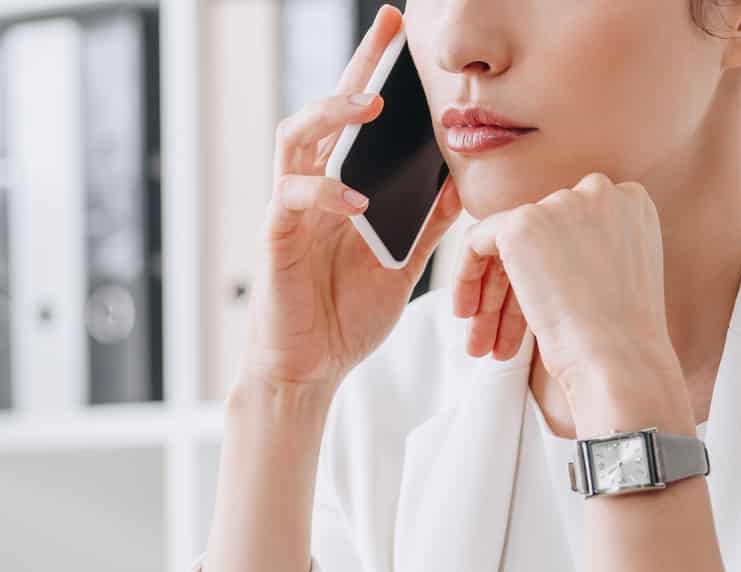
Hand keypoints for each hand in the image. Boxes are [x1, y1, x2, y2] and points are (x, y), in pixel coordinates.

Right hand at [243, 4, 464, 392]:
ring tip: (371, 104)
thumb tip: (465, 182)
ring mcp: (291, 209)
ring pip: (296, 138)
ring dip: (331, 114)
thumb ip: (428, 222)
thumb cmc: (347, 316)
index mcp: (343, 187)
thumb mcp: (403, 264)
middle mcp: (313, 188)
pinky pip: (291, 197)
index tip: (401, 31)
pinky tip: (357, 201)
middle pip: (327, 111)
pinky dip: (325, 192)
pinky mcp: (276, 237)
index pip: (360, 121)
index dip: (376, 72)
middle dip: (357, 68)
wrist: (312, 369)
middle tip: (387, 32)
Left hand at [452, 174, 685, 416]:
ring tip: (482, 343)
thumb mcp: (617, 281)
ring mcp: (560, 205)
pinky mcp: (522, 224)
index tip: (534, 312)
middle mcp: (599, 193)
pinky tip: (469, 313)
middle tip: (501, 337)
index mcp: (629, 205)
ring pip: (508, 243)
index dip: (548, 272)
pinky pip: (478, 240)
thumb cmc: (623, 339)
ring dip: (492, 295)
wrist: (619, 356)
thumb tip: (550, 265)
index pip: (570, 232)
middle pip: (539, 238)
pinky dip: (467, 276)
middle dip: (514, 290)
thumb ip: (592, 255)